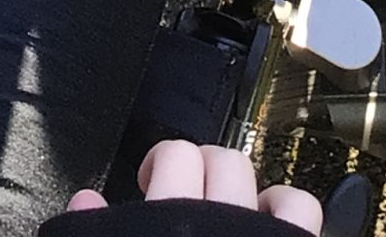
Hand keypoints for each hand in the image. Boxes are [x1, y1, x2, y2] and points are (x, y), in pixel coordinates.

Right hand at [67, 140, 321, 227]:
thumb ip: (93, 231)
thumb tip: (84, 199)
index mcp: (163, 222)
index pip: (168, 157)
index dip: (156, 166)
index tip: (148, 183)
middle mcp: (218, 220)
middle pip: (209, 156)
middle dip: (195, 167)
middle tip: (183, 193)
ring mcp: (256, 232)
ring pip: (252, 174)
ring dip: (237, 184)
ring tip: (224, 203)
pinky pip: (301, 209)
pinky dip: (287, 208)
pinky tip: (271, 220)